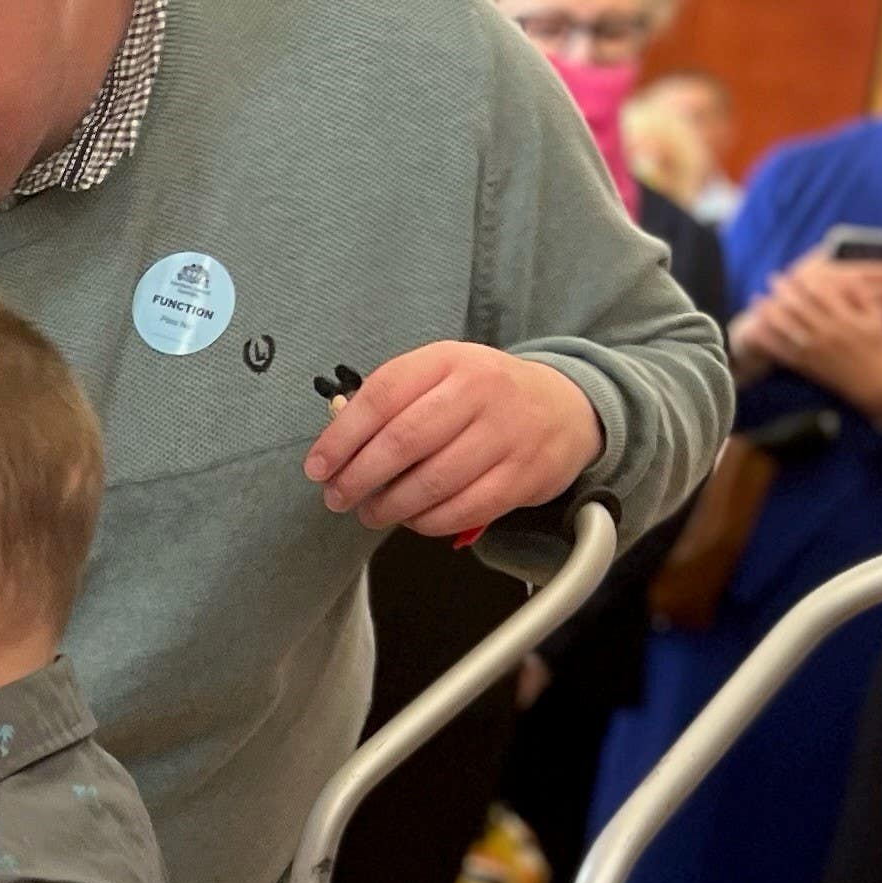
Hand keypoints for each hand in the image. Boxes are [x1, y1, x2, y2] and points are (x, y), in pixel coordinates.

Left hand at [305, 343, 601, 537]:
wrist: (564, 407)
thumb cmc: (482, 395)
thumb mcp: (440, 375)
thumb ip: (390, 401)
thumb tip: (334, 444)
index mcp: (448, 360)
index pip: (382, 396)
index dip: (341, 438)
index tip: (317, 467)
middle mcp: (480, 391)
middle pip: (403, 442)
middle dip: (358, 478)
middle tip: (337, 497)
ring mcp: (506, 434)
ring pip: (432, 483)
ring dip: (389, 506)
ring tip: (371, 513)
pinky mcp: (524, 475)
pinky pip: (464, 510)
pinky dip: (428, 522)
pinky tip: (412, 519)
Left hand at [754, 260, 881, 425]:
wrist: (874, 383)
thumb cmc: (878, 347)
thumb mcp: (877, 318)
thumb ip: (862, 296)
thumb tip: (847, 276)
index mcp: (847, 319)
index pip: (821, 294)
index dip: (806, 281)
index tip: (796, 271)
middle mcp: (828, 333)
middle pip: (800, 307)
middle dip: (784, 290)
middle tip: (772, 278)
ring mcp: (815, 350)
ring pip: (787, 327)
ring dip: (770, 311)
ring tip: (758, 299)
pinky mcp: (807, 364)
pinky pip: (783, 350)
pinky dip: (768, 339)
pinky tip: (756, 329)